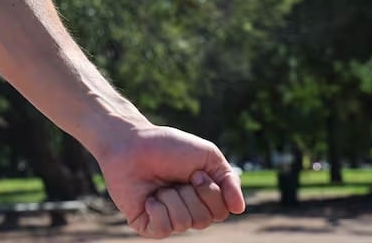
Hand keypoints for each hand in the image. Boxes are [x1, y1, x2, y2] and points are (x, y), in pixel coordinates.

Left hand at [95, 124, 244, 238]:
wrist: (132, 143)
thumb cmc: (168, 146)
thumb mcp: (207, 156)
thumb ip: (229, 180)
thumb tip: (239, 209)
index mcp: (202, 197)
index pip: (221, 211)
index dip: (210, 192)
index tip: (195, 171)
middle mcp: (186, 210)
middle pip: (203, 219)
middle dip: (191, 194)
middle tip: (176, 176)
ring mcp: (166, 219)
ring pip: (183, 223)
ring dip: (172, 198)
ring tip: (160, 184)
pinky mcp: (146, 224)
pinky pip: (163, 228)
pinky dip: (158, 209)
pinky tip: (149, 197)